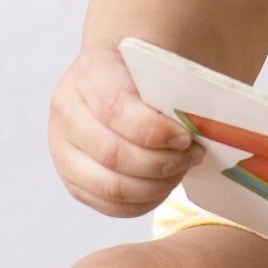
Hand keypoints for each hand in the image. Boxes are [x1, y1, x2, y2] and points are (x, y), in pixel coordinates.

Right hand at [47, 42, 196, 216]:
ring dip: (156, 185)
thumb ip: (178, 86)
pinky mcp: (73, 178)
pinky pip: (110, 205)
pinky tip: (165, 184)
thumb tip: (204, 121)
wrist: (126, 75)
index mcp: (92, 70)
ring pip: (111, 186)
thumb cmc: (153, 70)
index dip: (154, 131)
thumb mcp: (163, 63)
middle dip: (162, 163)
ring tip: (182, 169)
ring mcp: (64, 147)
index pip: (116, 110)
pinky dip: (144, 201)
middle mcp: (68, 110)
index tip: (186, 137)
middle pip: (114, 154)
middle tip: (194, 156)